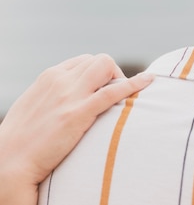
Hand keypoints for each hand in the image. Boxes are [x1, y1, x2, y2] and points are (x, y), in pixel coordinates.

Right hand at [0, 54, 153, 204]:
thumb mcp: (35, 106)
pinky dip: (134, 84)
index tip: (104, 91)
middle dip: (113, 75)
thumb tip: (72, 96)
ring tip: (123, 100)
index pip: (85, 61)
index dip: (99, 74)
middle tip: (116, 97)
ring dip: (121, 78)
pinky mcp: (77, 113)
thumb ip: (53, 95)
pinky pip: (113, 90)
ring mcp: (69, 95)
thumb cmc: (21, 140)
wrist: (8, 163)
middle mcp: (59, 80)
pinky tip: (149, 82)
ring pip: (106, 66)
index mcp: (49, 76)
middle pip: (99, 60)